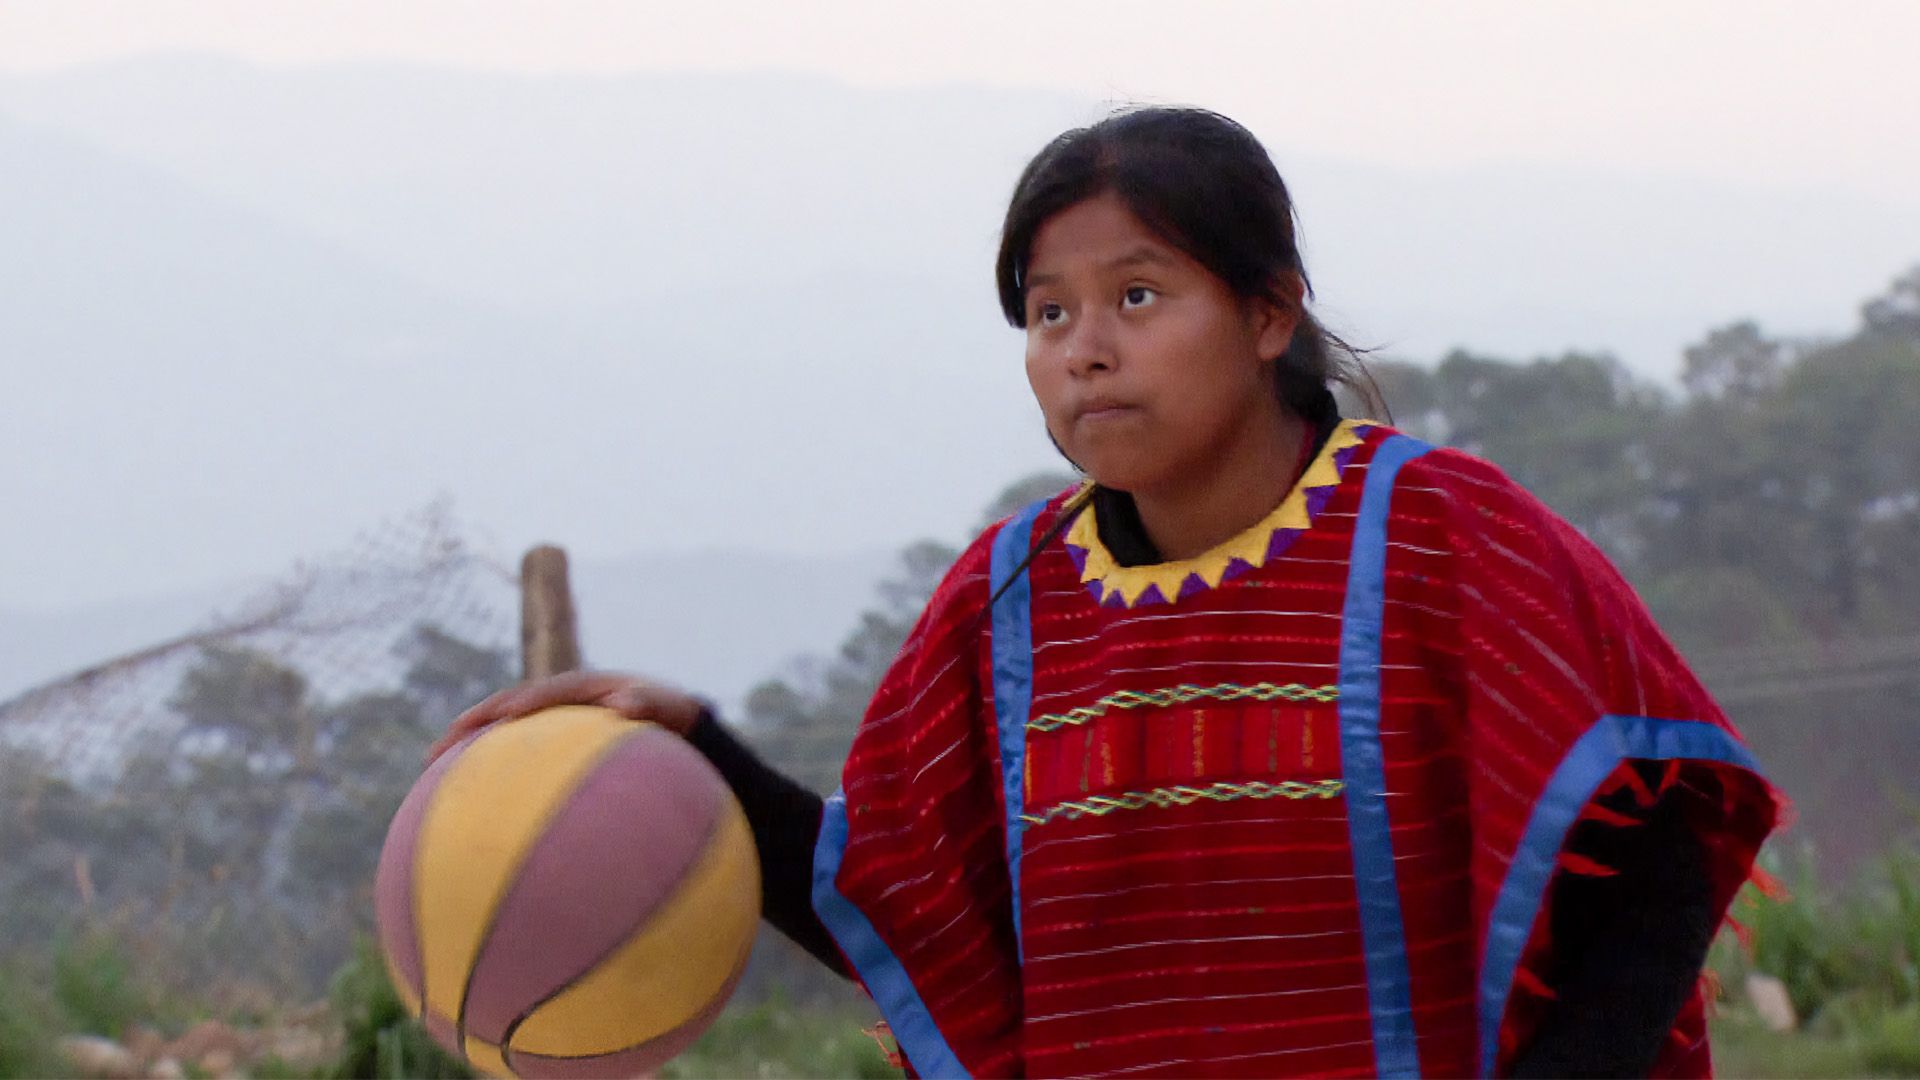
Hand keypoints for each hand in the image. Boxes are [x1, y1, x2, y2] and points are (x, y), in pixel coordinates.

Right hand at [426, 670, 704, 762]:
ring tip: (430, 772)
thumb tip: (626, 706)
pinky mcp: (546, 747)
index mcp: (584, 687)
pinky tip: (462, 804)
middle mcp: (559, 702)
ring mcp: (548, 723)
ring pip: (499, 733)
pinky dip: (486, 773)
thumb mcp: (668, 708)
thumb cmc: (671, 716)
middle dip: (472, 724)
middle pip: (505, 709)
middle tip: (440, 747)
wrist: (673, 722)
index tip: (506, 718)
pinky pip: (512, 758)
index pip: (547, 692)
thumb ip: (648, 704)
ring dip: (466, 747)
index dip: (525, 703)